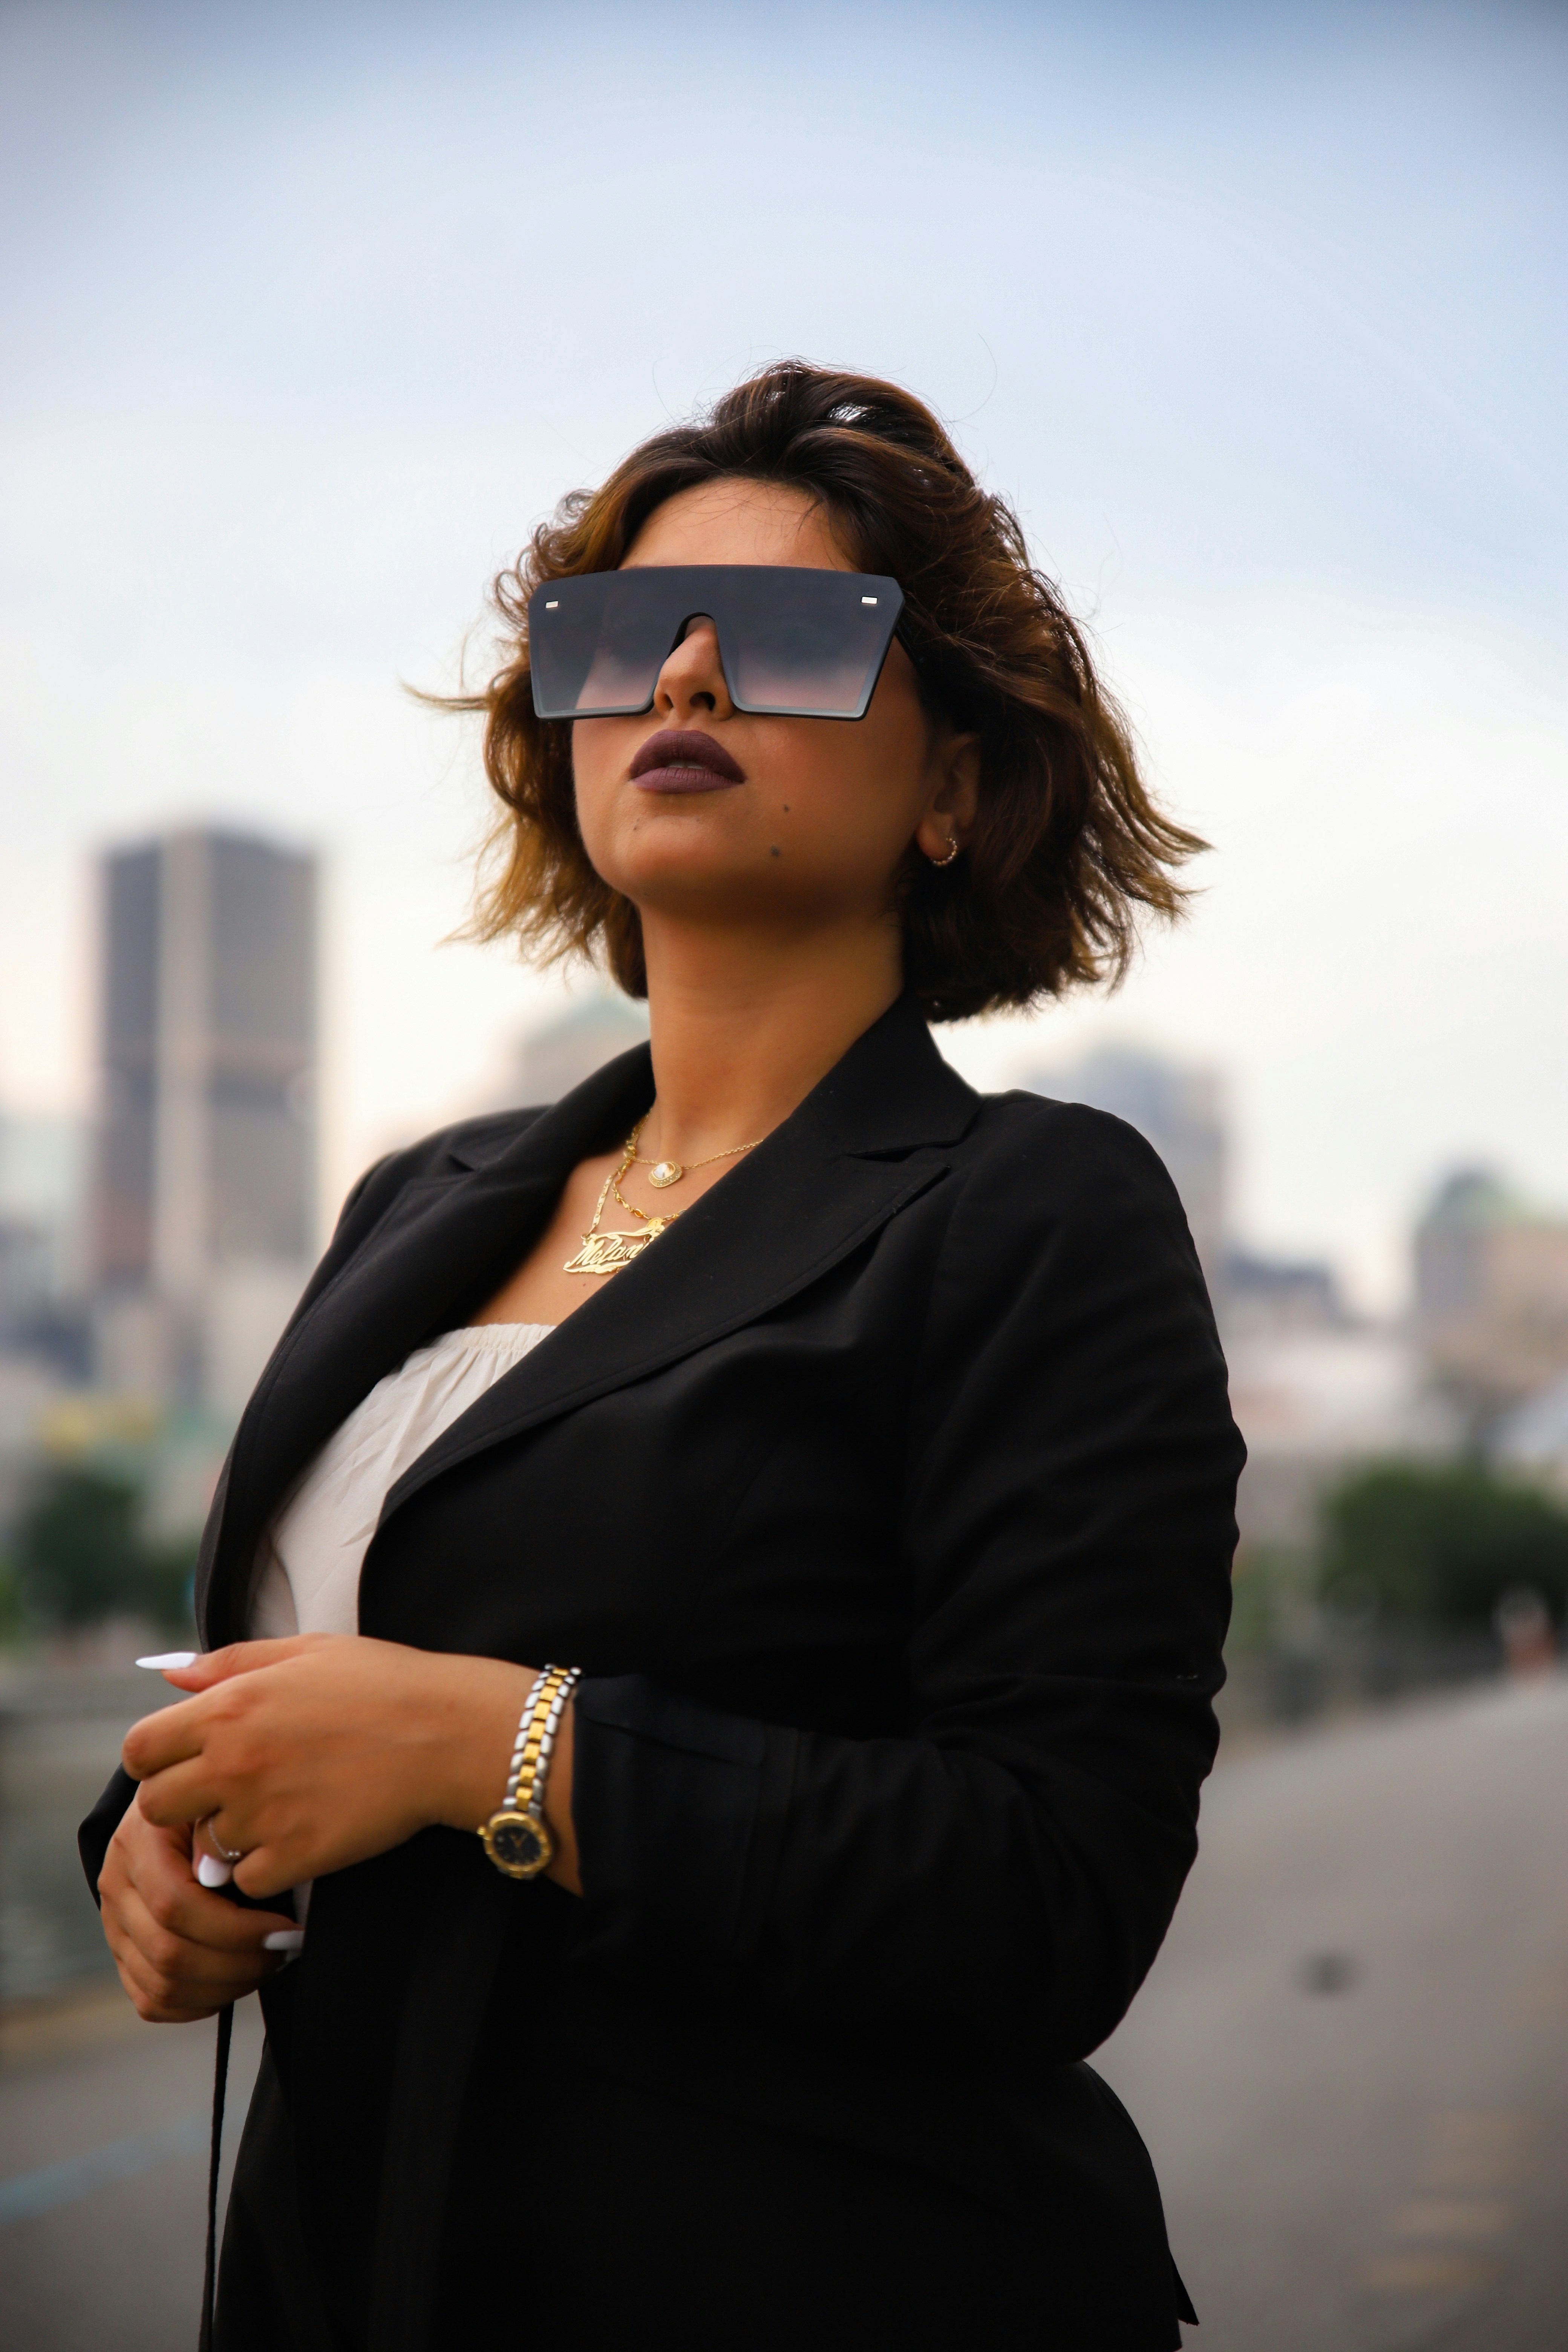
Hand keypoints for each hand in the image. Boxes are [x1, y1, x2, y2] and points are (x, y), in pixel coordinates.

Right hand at [99, 1801, 297, 2021]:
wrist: (178, 1803)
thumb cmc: (216, 1803)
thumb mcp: (225, 1800)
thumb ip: (233, 1836)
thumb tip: (261, 1883)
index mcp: (138, 1841)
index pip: (176, 1905)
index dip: (238, 1929)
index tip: (288, 1929)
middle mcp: (116, 1885)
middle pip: (170, 1953)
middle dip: (240, 1963)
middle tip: (286, 1950)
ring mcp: (114, 1924)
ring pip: (163, 1985)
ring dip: (226, 1986)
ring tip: (269, 1964)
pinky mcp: (123, 1954)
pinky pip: (154, 2001)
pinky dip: (199, 2002)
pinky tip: (237, 1981)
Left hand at [121, 1635, 579, 1900]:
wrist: (447, 1735)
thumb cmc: (382, 1684)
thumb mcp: (305, 1652)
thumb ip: (230, 1663)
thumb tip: (170, 1675)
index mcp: (228, 1708)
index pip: (138, 1750)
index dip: (153, 1759)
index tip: (183, 1761)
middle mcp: (233, 1763)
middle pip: (156, 1807)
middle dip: (182, 1803)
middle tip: (224, 1794)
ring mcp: (262, 1814)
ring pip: (205, 1846)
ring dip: (230, 1835)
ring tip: (278, 1810)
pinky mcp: (295, 1856)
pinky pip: (247, 1880)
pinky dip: (266, 1868)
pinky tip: (299, 1838)